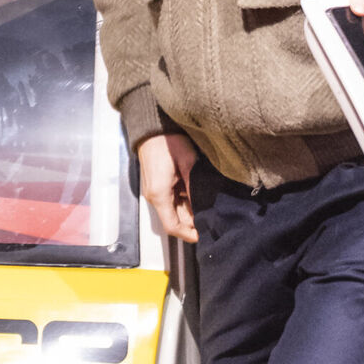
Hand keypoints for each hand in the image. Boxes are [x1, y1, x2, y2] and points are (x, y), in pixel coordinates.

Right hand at [139, 128, 199, 246]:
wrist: (152, 128)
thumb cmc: (168, 142)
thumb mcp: (188, 165)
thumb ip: (195, 189)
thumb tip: (206, 207)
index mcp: (159, 195)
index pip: (172, 226)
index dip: (189, 235)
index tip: (204, 235)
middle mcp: (154, 197)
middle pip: (174, 220)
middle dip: (192, 222)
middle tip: (211, 219)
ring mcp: (154, 192)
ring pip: (173, 211)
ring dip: (188, 211)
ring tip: (206, 206)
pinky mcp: (156, 185)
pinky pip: (170, 201)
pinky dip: (183, 202)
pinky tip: (195, 194)